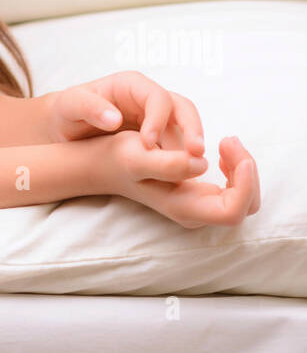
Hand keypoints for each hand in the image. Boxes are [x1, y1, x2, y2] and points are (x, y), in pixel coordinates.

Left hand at [48, 71, 205, 156]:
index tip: (148, 143)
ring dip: (192, 147)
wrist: (67, 127)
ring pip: (185, 128)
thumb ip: (89, 107)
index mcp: (131, 85)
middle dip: (192, 129)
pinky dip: (183, 159)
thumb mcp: (71, 105)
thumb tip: (114, 118)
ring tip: (194, 170)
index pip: (157, 97)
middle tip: (196, 155)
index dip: (158, 119)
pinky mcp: (159, 137)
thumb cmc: (69, 111)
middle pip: (182, 108)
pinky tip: (181, 177)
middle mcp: (149, 99)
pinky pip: (177, 146)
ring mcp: (157, 118)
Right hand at [105, 130, 260, 228]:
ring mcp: (200, 204)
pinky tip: (220, 150)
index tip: (234, 150)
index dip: (244, 183)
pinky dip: (235, 167)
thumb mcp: (138, 156)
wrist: (106, 164)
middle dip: (246, 172)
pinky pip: (234, 188)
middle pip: (245, 205)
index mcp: (185, 208)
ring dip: (242, 167)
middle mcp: (196, 212)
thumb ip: (169, 165)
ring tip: (226, 141)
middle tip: (228, 140)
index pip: (233, 210)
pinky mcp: (200, 192)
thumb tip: (203, 165)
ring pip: (243, 197)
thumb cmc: (120, 158)